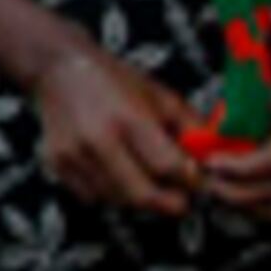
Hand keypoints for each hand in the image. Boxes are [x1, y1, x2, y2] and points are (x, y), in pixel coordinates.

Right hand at [32, 45, 199, 215]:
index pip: (169, 167)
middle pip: (143, 195)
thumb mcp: (160, 94)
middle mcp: (98, 139)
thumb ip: (190, 126)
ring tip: (145, 179)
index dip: (190, 180)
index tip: (196, 180)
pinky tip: (115, 173)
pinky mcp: (57, 163)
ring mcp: (74, 154)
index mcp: (129, 117)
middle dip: (169, 203)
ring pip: (118, 200)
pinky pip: (92, 196)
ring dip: (138, 197)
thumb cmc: (114, 79)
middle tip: (180, 200)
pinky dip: (109, 193)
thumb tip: (213, 158)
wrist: (57, 67)